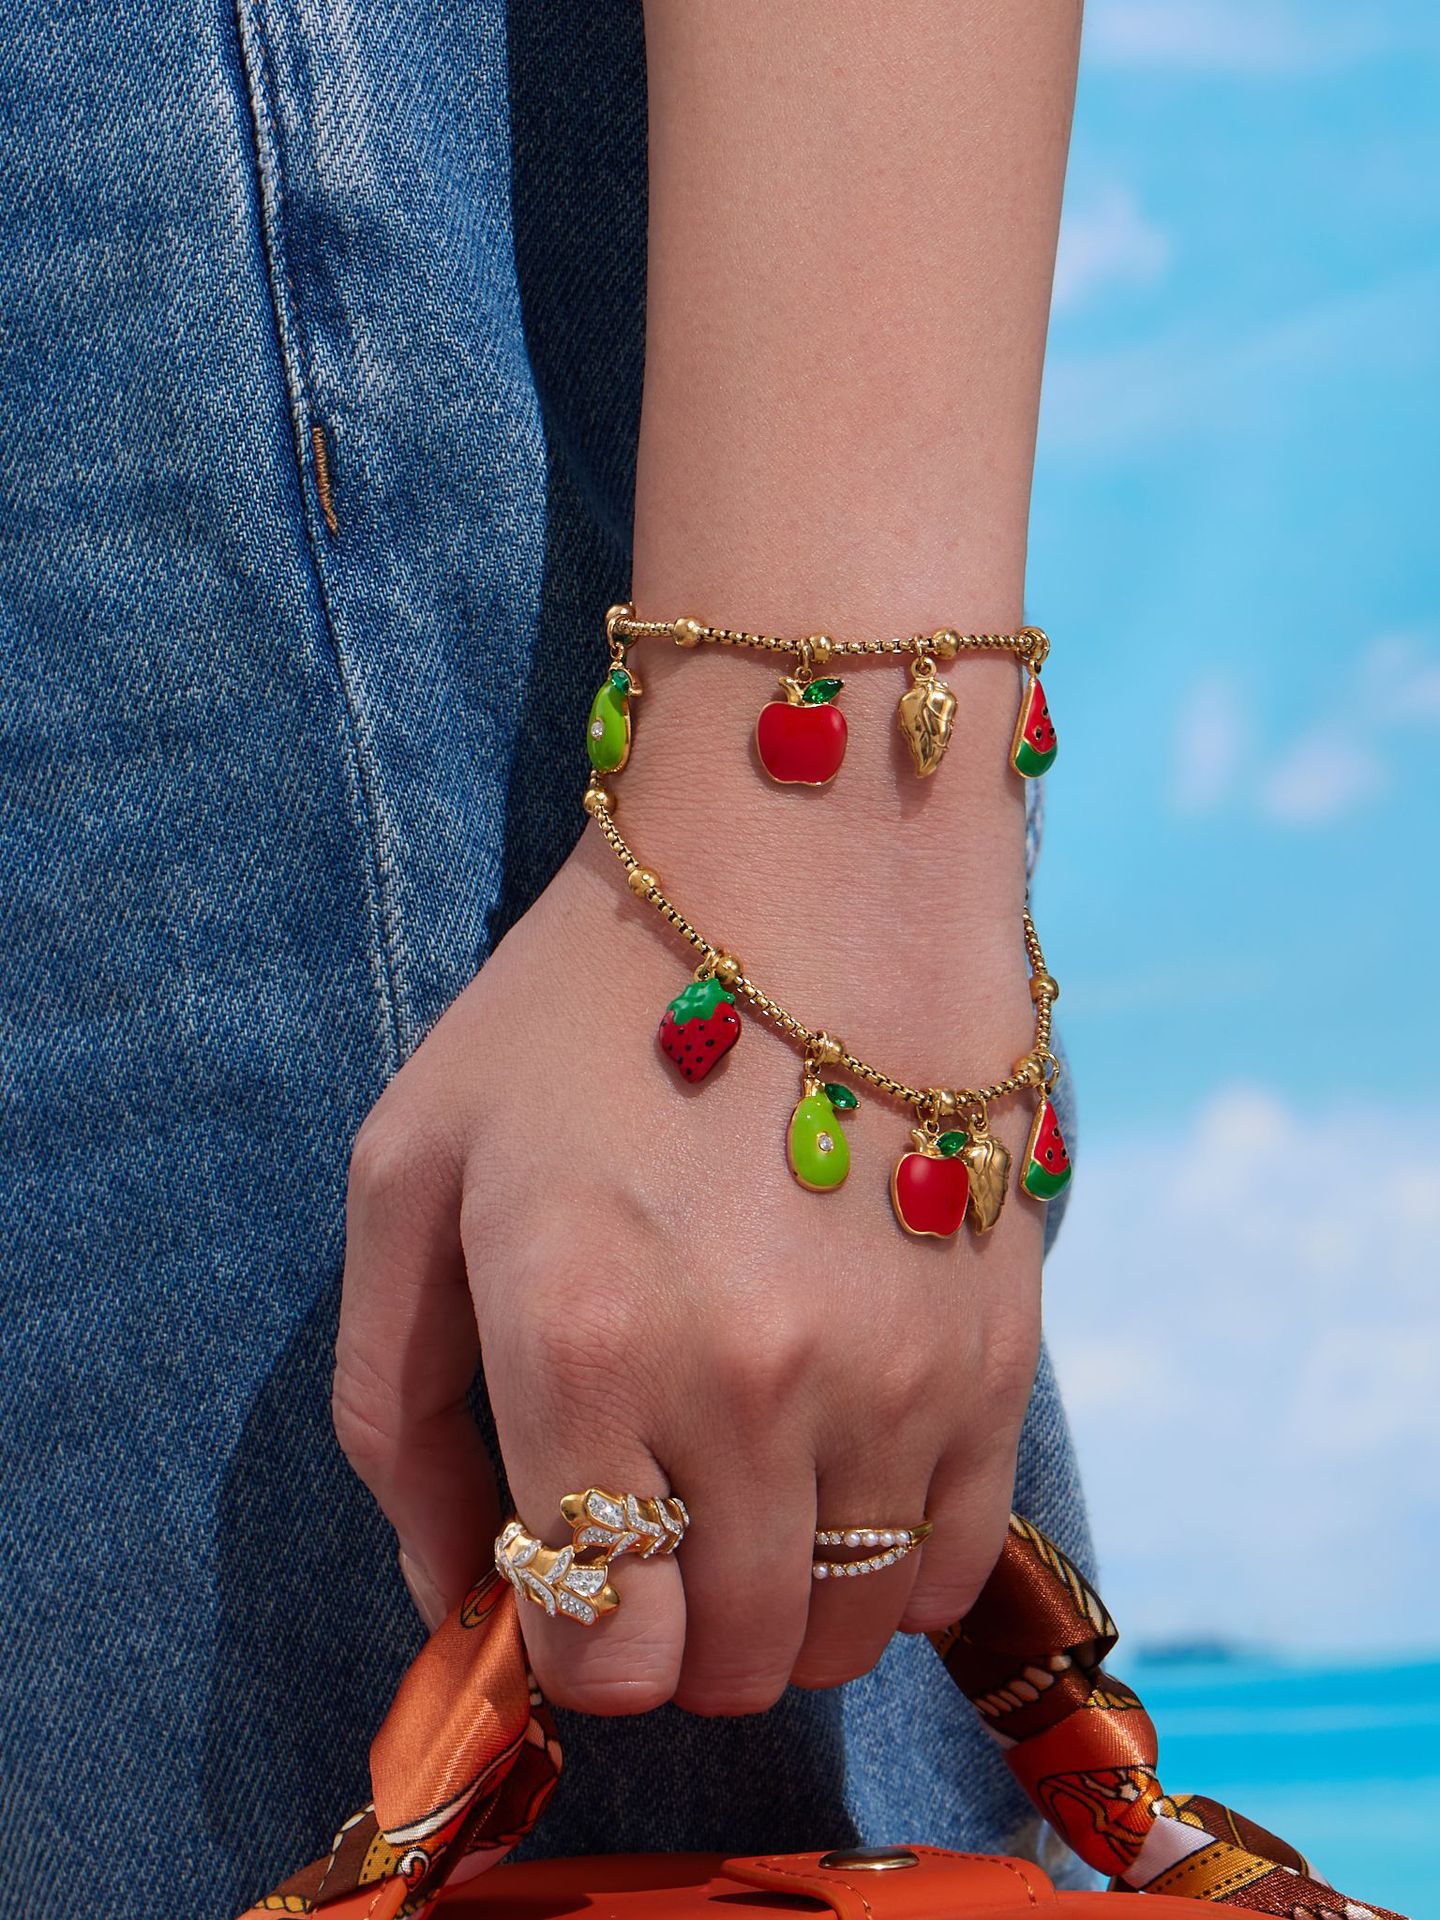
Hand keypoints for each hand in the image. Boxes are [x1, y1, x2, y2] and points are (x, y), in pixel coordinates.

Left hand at [334, 655, 1042, 1714]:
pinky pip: (953, 1562)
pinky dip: (886, 1560)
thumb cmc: (582, 1009)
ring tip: (741, 1482)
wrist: (808, 868)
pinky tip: (837, 1462)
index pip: (599, 1652)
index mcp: (579, 1341)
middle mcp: (748, 1384)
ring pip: (844, 1630)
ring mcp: (894, 1373)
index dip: (571, 1649)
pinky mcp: (996, 1348)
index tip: (567, 1571)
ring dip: (777, 1599)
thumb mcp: (410, 1171)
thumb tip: (450, 1599)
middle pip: (727, 1662)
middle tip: (648, 1523)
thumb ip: (390, 1406)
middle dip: (667, 1632)